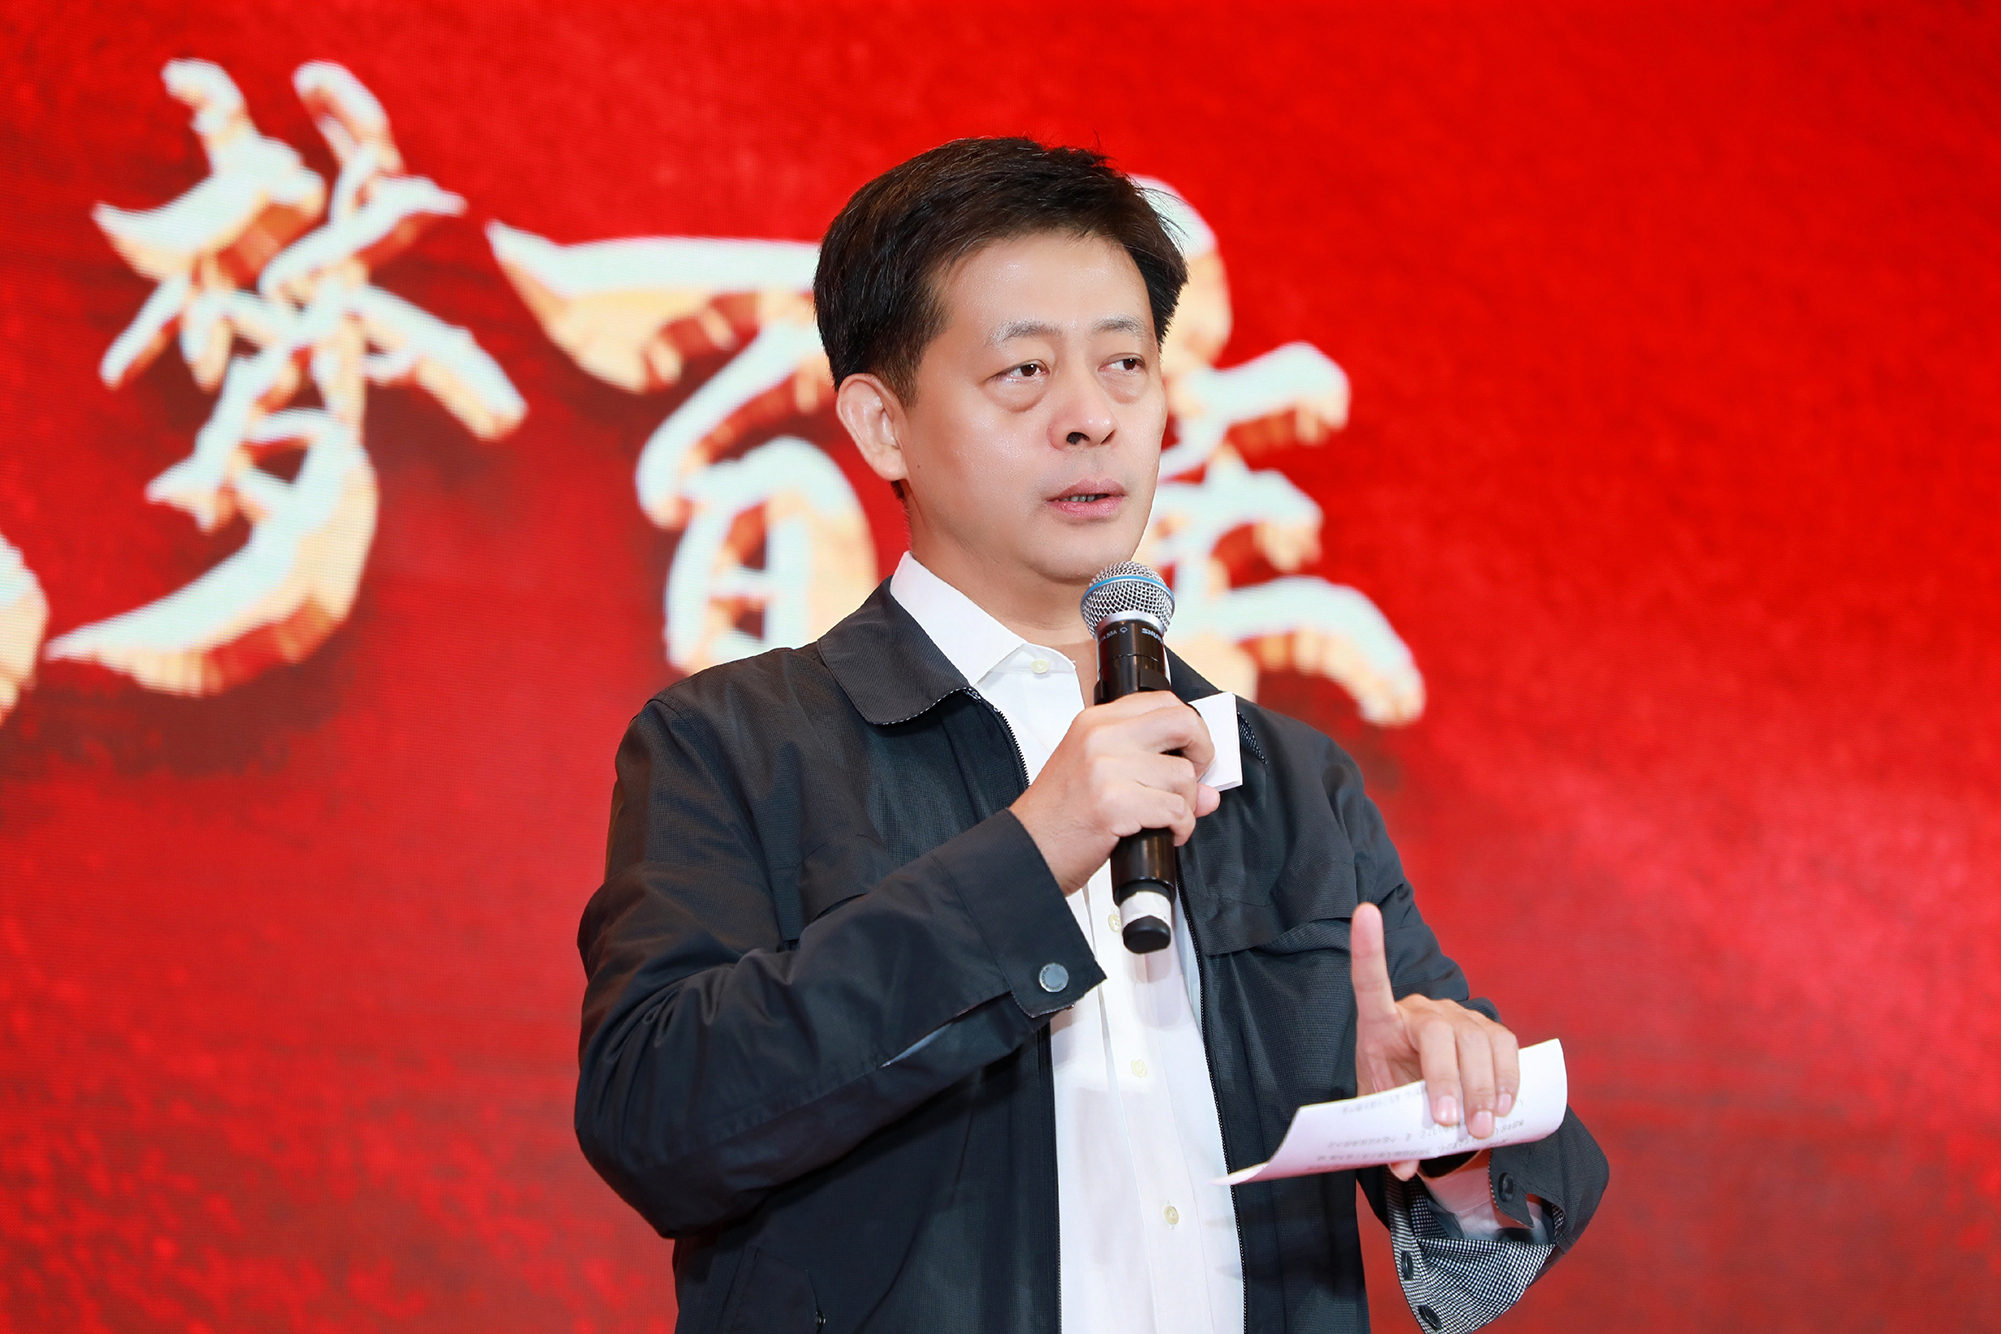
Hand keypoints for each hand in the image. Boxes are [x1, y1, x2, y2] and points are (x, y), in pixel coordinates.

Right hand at [1010, 692, 1220, 892]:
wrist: (1026, 851)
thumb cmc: (1058, 816)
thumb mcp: (1098, 775)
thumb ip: (1151, 770)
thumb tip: (1208, 789)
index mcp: (1096, 722)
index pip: (1164, 702)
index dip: (1190, 728)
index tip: (1190, 753)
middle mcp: (1100, 737)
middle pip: (1183, 724)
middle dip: (1203, 753)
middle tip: (1193, 779)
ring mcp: (1106, 768)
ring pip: (1183, 776)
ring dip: (1186, 805)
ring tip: (1165, 818)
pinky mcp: (1113, 803)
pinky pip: (1176, 810)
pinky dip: (1180, 828)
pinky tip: (1163, 834)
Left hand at [1350, 901, 1520, 1181]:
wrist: (1420, 1080)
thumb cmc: (1392, 1087)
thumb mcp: (1379, 1107)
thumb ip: (1386, 1135)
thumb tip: (1402, 1169)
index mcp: (1381, 1021)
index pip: (1370, 981)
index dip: (1367, 947)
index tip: (1364, 911)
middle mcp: (1422, 1010)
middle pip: (1441, 1034)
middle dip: (1450, 1081)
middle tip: (1452, 1125)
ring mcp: (1458, 1016)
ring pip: (1478, 1042)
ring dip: (1484, 1088)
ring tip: (1481, 1129)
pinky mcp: (1487, 1029)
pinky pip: (1505, 1047)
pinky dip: (1507, 1078)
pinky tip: (1504, 1107)